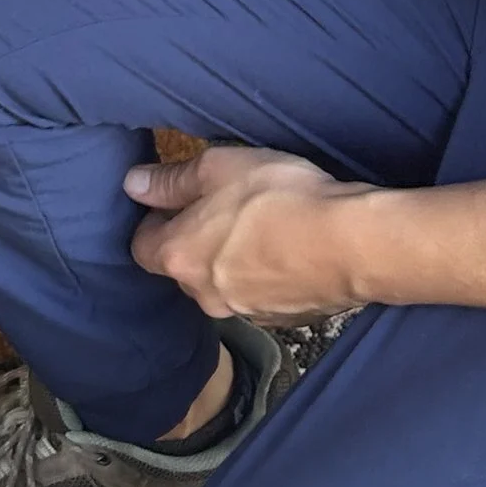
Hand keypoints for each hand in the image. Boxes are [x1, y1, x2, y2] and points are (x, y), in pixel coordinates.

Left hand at [127, 142, 378, 322]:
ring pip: (222, 283)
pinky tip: (288, 249)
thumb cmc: (279, 197)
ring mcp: (243, 311)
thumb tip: (133, 184)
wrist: (351, 244)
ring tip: (262, 225)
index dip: (155, 221)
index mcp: (179, 257)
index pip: (141, 247)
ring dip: (231, 259)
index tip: (176, 199)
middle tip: (225, 206)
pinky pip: (258, 295)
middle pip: (183, 267)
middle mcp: (203, 294)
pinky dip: (264, 275)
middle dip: (195, 240)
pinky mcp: (280, 319)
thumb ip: (170, 180)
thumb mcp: (218, 167)